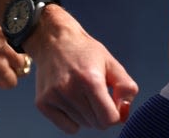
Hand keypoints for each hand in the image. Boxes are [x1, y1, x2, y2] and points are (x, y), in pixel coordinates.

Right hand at [0, 5, 24, 87]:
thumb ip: (0, 13)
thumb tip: (12, 16)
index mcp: (12, 17)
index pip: (30, 34)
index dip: (19, 42)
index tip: (9, 46)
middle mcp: (13, 32)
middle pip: (27, 52)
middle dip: (15, 57)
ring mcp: (6, 49)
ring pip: (22, 67)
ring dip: (8, 69)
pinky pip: (12, 81)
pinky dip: (1, 82)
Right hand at [28, 8, 138, 132]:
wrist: (54, 40)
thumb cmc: (86, 52)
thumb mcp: (111, 63)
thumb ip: (126, 87)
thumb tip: (124, 112)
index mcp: (91, 79)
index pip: (108, 118)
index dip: (116, 114)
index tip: (113, 102)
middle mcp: (70, 90)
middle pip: (96, 123)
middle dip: (102, 113)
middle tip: (97, 94)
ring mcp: (54, 97)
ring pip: (82, 125)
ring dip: (88, 115)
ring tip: (82, 92)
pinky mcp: (42, 103)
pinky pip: (67, 127)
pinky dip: (73, 119)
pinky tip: (71, 100)